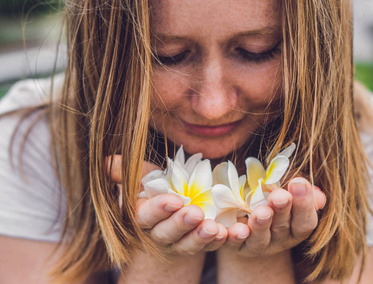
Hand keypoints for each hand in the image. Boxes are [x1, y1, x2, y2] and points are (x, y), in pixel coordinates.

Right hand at [106, 155, 227, 255]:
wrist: (172, 208)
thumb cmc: (156, 188)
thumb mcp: (142, 177)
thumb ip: (126, 172)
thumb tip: (108, 161)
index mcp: (141, 217)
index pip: (145, 216)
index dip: (158, 209)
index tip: (174, 199)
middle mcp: (157, 234)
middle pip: (166, 234)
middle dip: (180, 224)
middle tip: (195, 213)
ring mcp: (178, 244)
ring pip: (187, 245)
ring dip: (201, 238)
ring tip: (214, 228)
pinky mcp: (198, 246)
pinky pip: (208, 247)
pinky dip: (219, 242)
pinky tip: (229, 234)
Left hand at [223, 177, 325, 256]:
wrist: (243, 216)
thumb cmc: (271, 198)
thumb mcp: (288, 192)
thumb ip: (301, 192)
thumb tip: (318, 195)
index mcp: (295, 228)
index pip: (305, 221)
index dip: (304, 204)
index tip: (298, 183)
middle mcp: (278, 240)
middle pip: (282, 228)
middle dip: (282, 211)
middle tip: (279, 196)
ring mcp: (256, 246)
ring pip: (260, 239)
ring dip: (260, 225)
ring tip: (260, 212)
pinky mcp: (234, 246)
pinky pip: (232, 244)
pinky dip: (232, 237)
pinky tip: (232, 230)